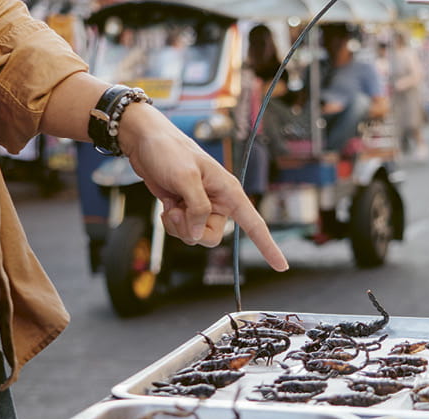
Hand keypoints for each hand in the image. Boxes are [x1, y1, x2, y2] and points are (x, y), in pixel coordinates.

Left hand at [118, 103, 287, 271]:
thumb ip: (197, 208)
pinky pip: (183, 231)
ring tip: (172, 204)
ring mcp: (201, 207)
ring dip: (179, 226)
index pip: (254, 223)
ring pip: (195, 236)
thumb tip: (199, 234)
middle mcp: (218, 202)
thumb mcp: (185, 177)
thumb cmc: (169, 150)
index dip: (269, 246)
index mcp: (228, 191)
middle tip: (179, 211)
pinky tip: (168, 206)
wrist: (146, 141)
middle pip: (212, 237)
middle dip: (192, 230)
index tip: (282, 266)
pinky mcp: (186, 209)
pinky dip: (172, 223)